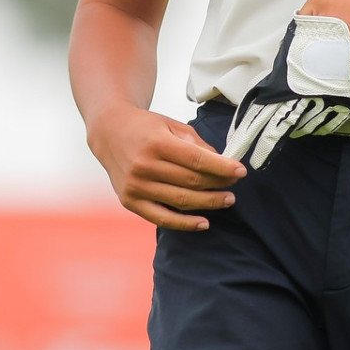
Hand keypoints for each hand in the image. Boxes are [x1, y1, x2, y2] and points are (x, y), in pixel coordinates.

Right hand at [86, 104, 246, 231]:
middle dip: (219, 184)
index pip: (197, 160)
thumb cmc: (145, 128)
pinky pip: (163, 218)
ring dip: (209, 203)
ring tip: (227, 200)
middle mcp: (144, 166)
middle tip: (234, 185)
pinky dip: (185, 224)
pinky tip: (204, 222)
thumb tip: (222, 164)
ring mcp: (136, 186)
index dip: (222, 167)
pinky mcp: (131, 202)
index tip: (241, 171)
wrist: (109, 133)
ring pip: (182, 200)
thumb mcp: (171, 125)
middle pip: (192, 182)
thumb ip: (196, 144)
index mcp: (156, 143)